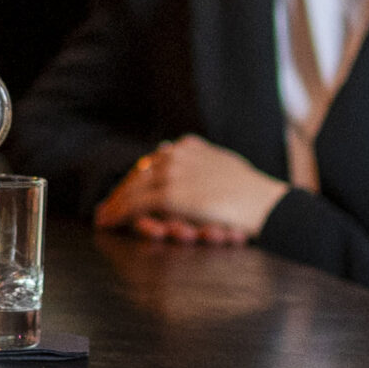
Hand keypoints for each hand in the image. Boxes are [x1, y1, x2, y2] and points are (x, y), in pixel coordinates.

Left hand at [94, 135, 287, 245]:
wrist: (265, 204)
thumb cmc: (248, 190)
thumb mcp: (219, 161)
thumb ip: (193, 155)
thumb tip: (168, 146)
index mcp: (186, 148)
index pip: (151, 163)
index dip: (134, 180)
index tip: (122, 192)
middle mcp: (175, 155)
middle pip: (137, 175)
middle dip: (120, 193)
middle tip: (105, 208)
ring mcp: (171, 173)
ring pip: (132, 190)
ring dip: (115, 205)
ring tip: (103, 216)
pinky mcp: (170, 194)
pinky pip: (136, 205)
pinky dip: (119, 214)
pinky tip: (108, 221)